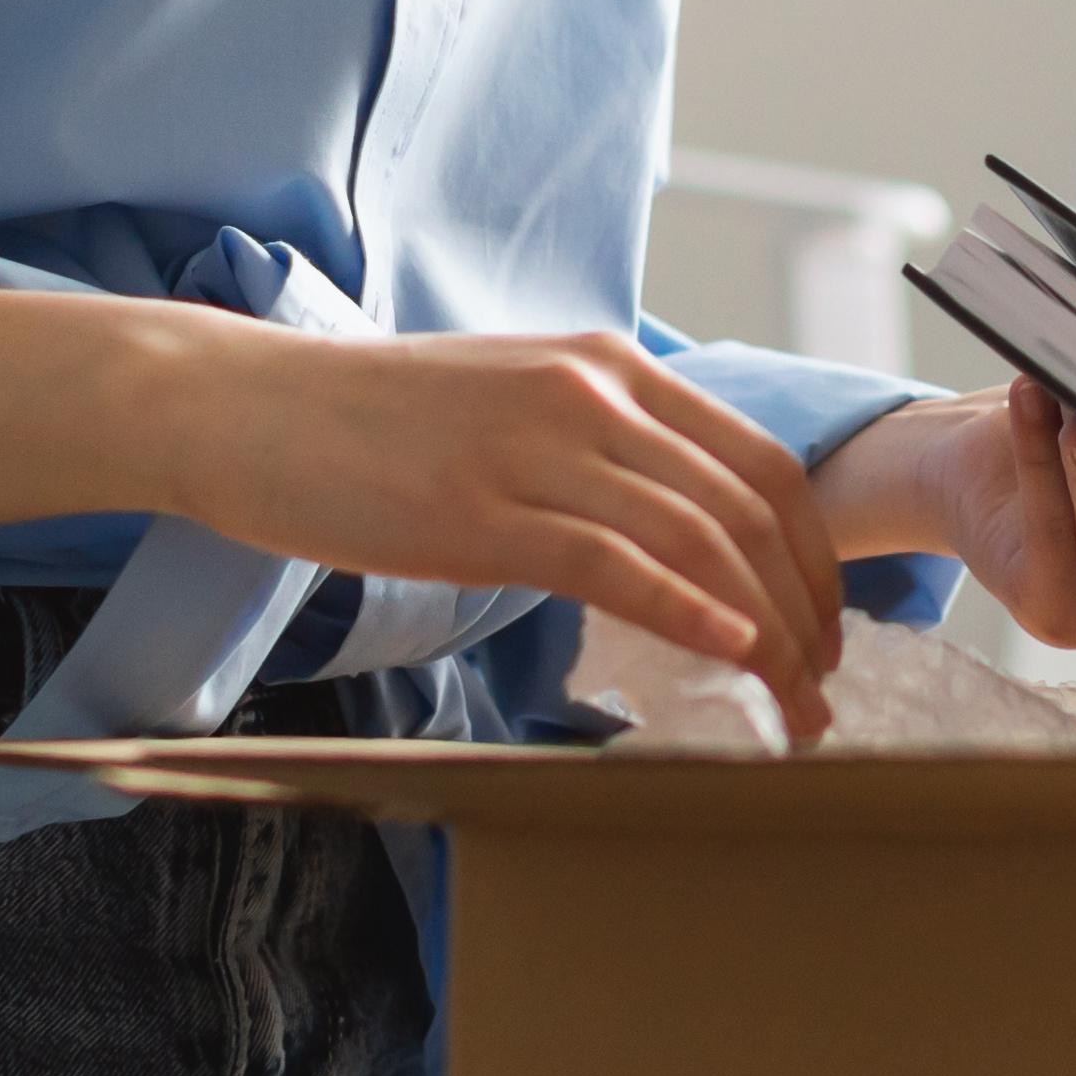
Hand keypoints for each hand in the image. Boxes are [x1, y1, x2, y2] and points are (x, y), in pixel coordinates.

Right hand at [151, 324, 855, 736]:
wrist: (250, 407)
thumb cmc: (372, 423)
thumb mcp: (512, 404)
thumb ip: (594, 448)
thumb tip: (665, 532)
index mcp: (610, 367)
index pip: (759, 462)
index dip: (814, 555)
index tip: (825, 628)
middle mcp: (594, 393)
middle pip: (748, 508)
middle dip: (806, 610)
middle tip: (822, 690)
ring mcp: (539, 447)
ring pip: (699, 541)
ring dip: (765, 635)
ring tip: (792, 708)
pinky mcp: (484, 509)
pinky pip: (616, 562)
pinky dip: (690, 612)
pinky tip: (734, 658)